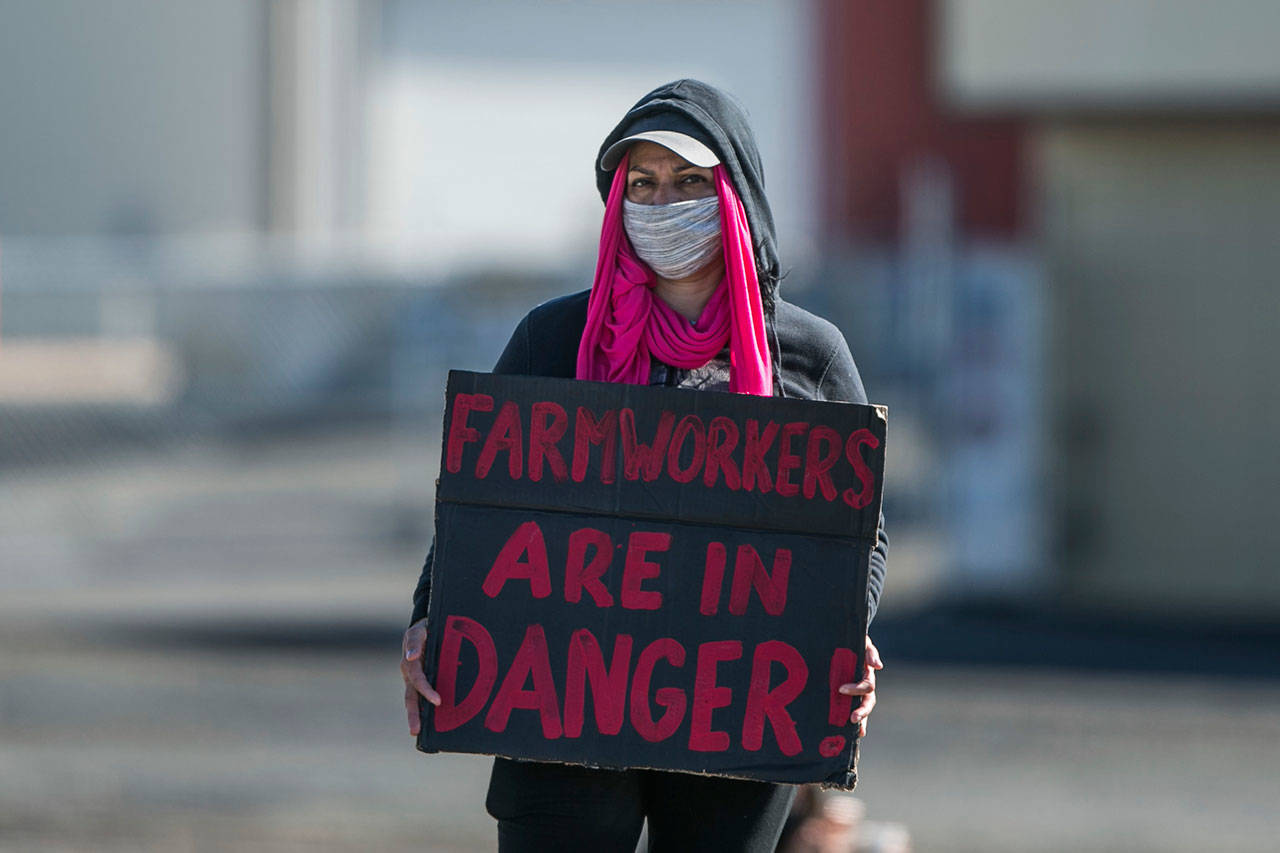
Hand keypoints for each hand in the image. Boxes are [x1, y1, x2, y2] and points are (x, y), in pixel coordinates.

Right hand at [401, 618, 440, 735]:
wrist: (427, 627)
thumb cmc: (426, 629)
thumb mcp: (421, 630)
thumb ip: (415, 641)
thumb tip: (410, 657)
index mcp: (411, 661)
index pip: (418, 678)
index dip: (426, 690)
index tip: (438, 701)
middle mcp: (409, 672)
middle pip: (411, 696)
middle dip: (413, 713)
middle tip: (415, 731)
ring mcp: (412, 678)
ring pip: (412, 700)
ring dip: (414, 716)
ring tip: (415, 733)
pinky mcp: (419, 682)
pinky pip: (419, 698)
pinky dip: (422, 711)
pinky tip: (429, 725)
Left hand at [837, 635, 882, 736]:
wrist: (842, 637)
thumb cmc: (853, 639)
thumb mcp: (862, 641)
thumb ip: (870, 651)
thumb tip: (878, 666)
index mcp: (867, 673)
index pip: (866, 686)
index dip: (856, 689)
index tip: (840, 689)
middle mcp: (864, 685)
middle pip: (868, 702)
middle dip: (862, 712)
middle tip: (853, 719)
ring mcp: (857, 691)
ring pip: (863, 709)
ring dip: (861, 720)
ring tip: (857, 732)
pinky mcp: (847, 694)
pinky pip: (853, 709)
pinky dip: (856, 721)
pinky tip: (853, 733)